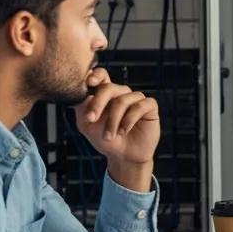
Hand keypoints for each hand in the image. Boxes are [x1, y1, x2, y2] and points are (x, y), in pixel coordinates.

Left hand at [75, 68, 159, 189]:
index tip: (90, 82)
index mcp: (105, 94)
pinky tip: (124, 131)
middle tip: (91, 119)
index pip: (102, 75)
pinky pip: (140, 106)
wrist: (124, 156)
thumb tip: (84, 95)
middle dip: (98, 104)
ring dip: (113, 120)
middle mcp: (121, 94)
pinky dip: (129, 120)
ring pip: (122, 100)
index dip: (97, 75)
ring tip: (109, 135)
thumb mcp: (87, 125)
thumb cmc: (106, 139)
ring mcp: (136, 99)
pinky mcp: (150, 107)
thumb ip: (82, 109)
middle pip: (109, 87)